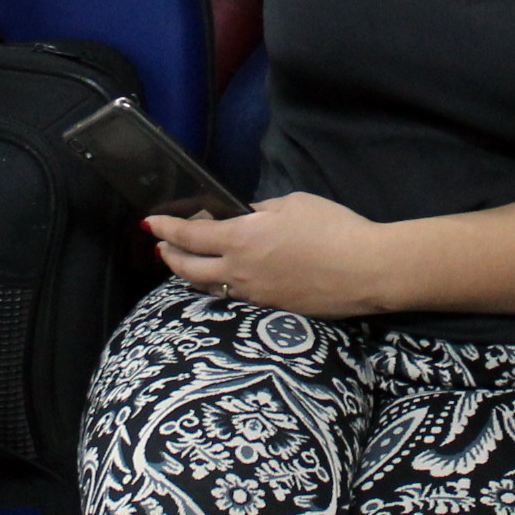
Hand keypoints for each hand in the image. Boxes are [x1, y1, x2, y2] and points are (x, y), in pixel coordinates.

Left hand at [147, 192, 398, 317]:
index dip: (166, 228)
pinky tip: (223, 280)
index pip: (191, 235)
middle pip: (189, 269)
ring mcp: (254, 295)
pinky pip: (233, 298)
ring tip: (185, 265)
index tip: (149, 223)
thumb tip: (245, 218)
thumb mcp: (292, 204)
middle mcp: (239, 271)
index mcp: (240, 240)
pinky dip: (218, 287)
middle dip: (170, 256)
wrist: (365, 270)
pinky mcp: (272, 310)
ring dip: (190, 275)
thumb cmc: (331, 228)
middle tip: (161, 246)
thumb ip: (261, 211)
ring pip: (209, 288)